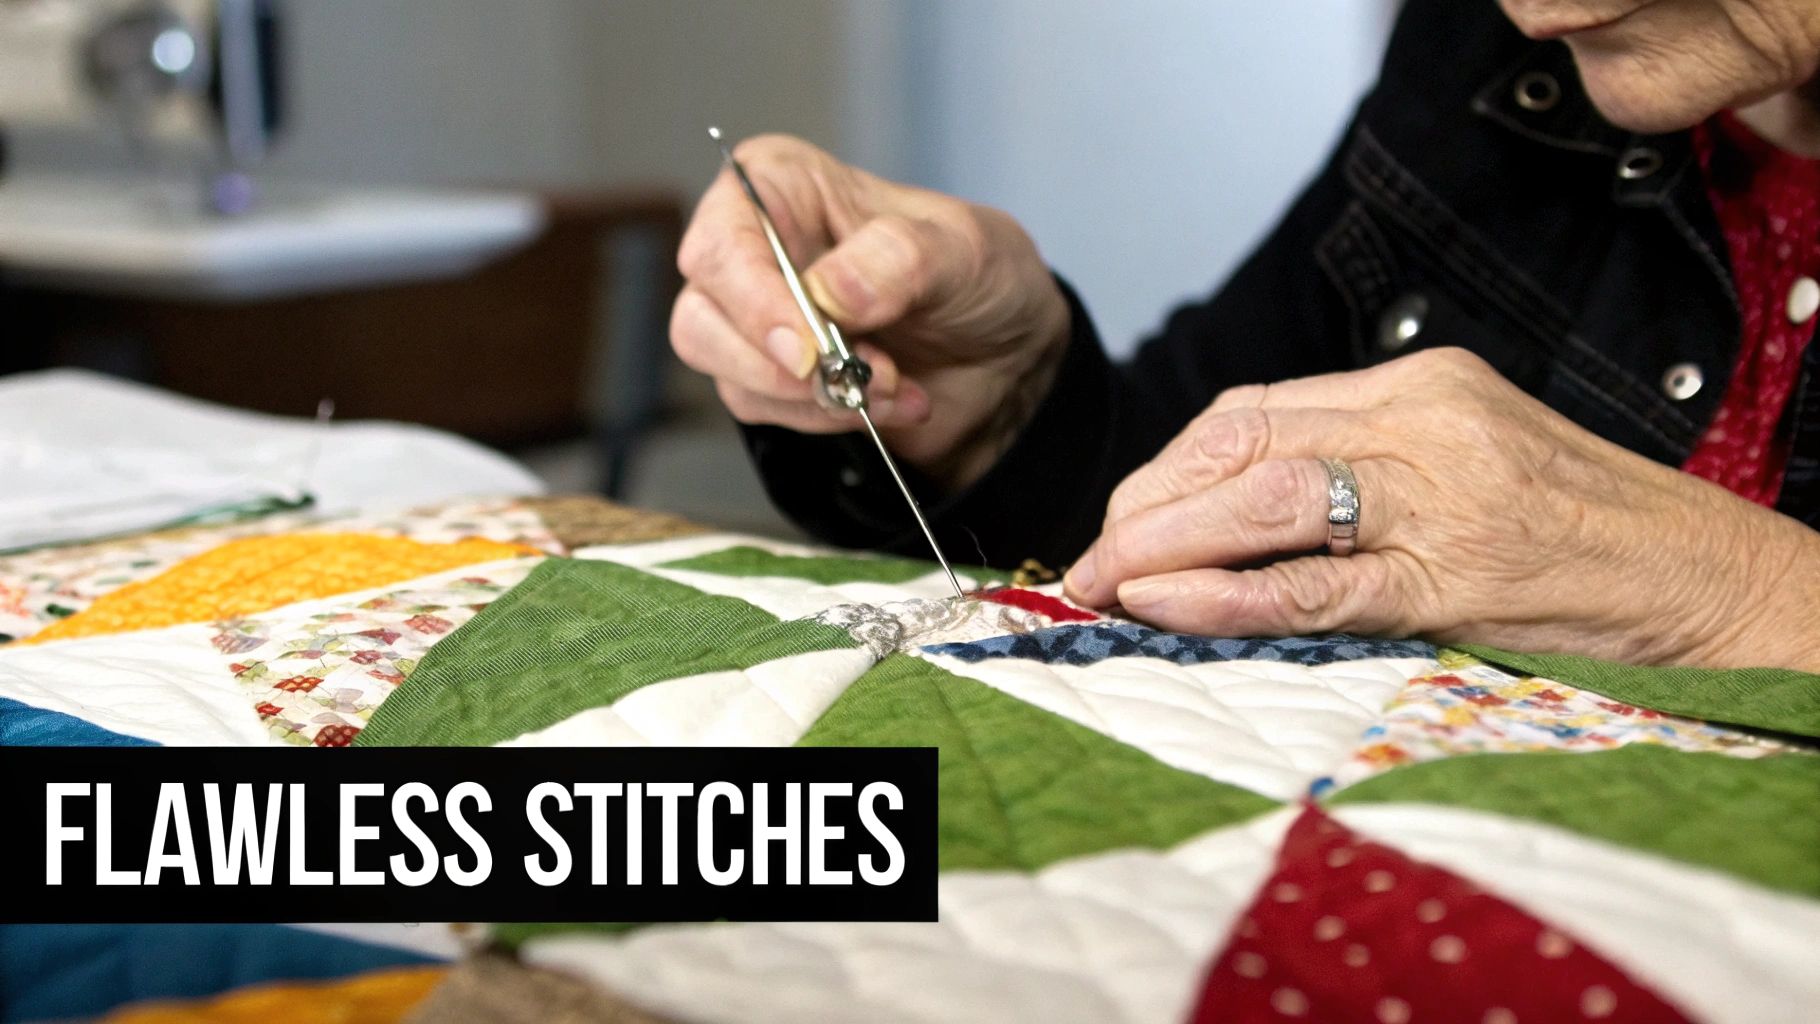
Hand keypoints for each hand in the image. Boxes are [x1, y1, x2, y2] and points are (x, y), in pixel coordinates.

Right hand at [672, 134, 1070, 487]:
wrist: (1009, 356)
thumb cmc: (980, 277)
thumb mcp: (964, 250)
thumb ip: (900, 259)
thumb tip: (830, 292)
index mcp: (783, 185)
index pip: (722, 240)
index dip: (753, 300)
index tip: (809, 347)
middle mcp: (754, 247)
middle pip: (702, 315)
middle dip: (777, 362)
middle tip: (851, 374)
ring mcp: (758, 316)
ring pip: (724, 371)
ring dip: (810, 395)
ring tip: (892, 385)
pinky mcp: (772, 375)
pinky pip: (764, 408)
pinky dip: (827, 415)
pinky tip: (889, 402)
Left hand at [1063, 347, 1819, 669]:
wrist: (1705, 578)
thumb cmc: (1579, 529)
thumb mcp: (1465, 464)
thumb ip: (1363, 473)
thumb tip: (1232, 517)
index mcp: (1416, 385)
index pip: (1252, 411)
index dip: (1168, 469)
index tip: (1120, 520)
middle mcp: (1421, 422)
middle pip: (1240, 442)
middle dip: (1146, 505)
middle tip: (1088, 561)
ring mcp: (1439, 495)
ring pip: (1265, 501)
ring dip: (1164, 545)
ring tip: (1103, 586)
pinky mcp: (1455, 576)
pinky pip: (1317, 584)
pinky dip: (1227, 595)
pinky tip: (1164, 605)